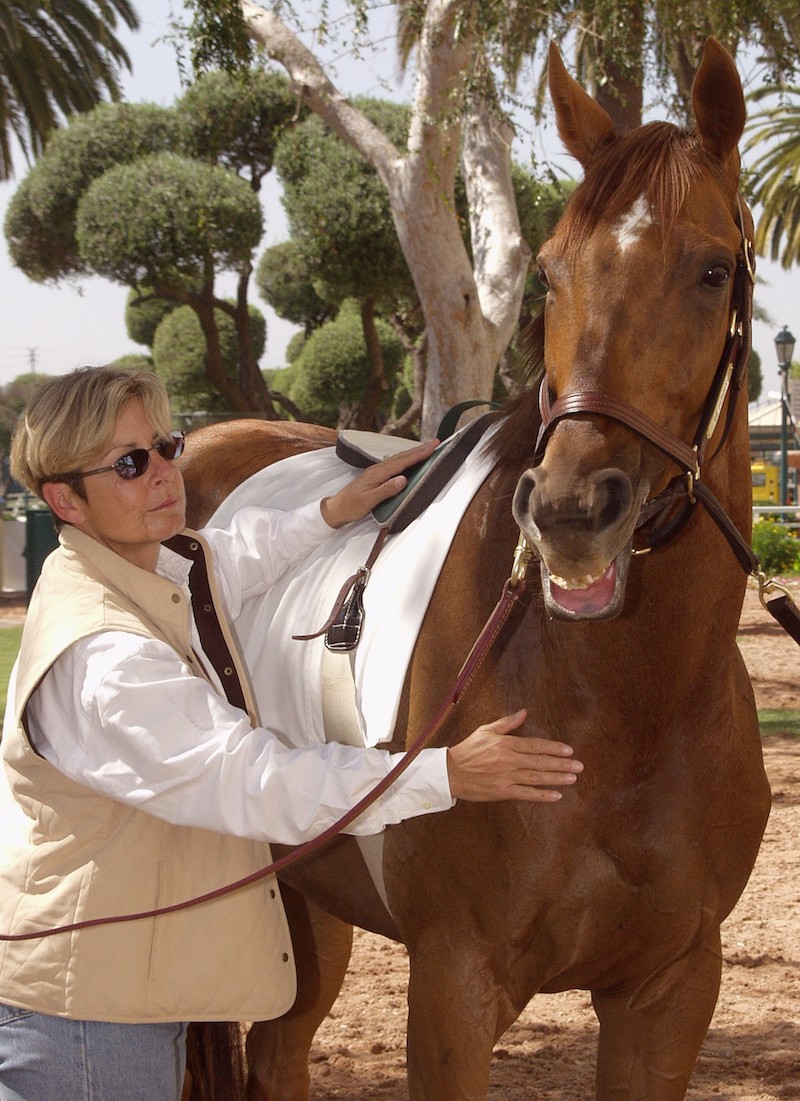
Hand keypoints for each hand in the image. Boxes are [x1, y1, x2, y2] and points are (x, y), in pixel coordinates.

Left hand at [320, 439, 439, 528]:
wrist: (336, 508)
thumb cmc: (351, 506)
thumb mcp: (369, 500)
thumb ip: (386, 490)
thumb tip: (404, 479)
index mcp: (378, 473)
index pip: (402, 461)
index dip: (419, 454)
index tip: (433, 447)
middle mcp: (378, 469)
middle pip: (402, 456)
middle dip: (420, 449)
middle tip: (436, 443)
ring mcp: (376, 471)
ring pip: (399, 459)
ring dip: (414, 453)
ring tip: (427, 449)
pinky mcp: (376, 476)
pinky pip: (394, 464)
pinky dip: (405, 460)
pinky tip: (409, 460)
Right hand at [446, 709, 582, 802]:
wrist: (450, 773)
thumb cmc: (468, 750)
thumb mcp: (486, 731)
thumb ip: (507, 723)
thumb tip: (524, 712)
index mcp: (505, 744)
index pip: (534, 745)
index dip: (552, 748)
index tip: (568, 750)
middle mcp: (508, 760)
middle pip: (539, 761)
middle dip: (560, 764)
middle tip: (579, 766)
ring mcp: (506, 777)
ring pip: (535, 777)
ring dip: (555, 778)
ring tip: (572, 778)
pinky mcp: (502, 791)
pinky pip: (525, 793)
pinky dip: (541, 795)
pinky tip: (556, 795)